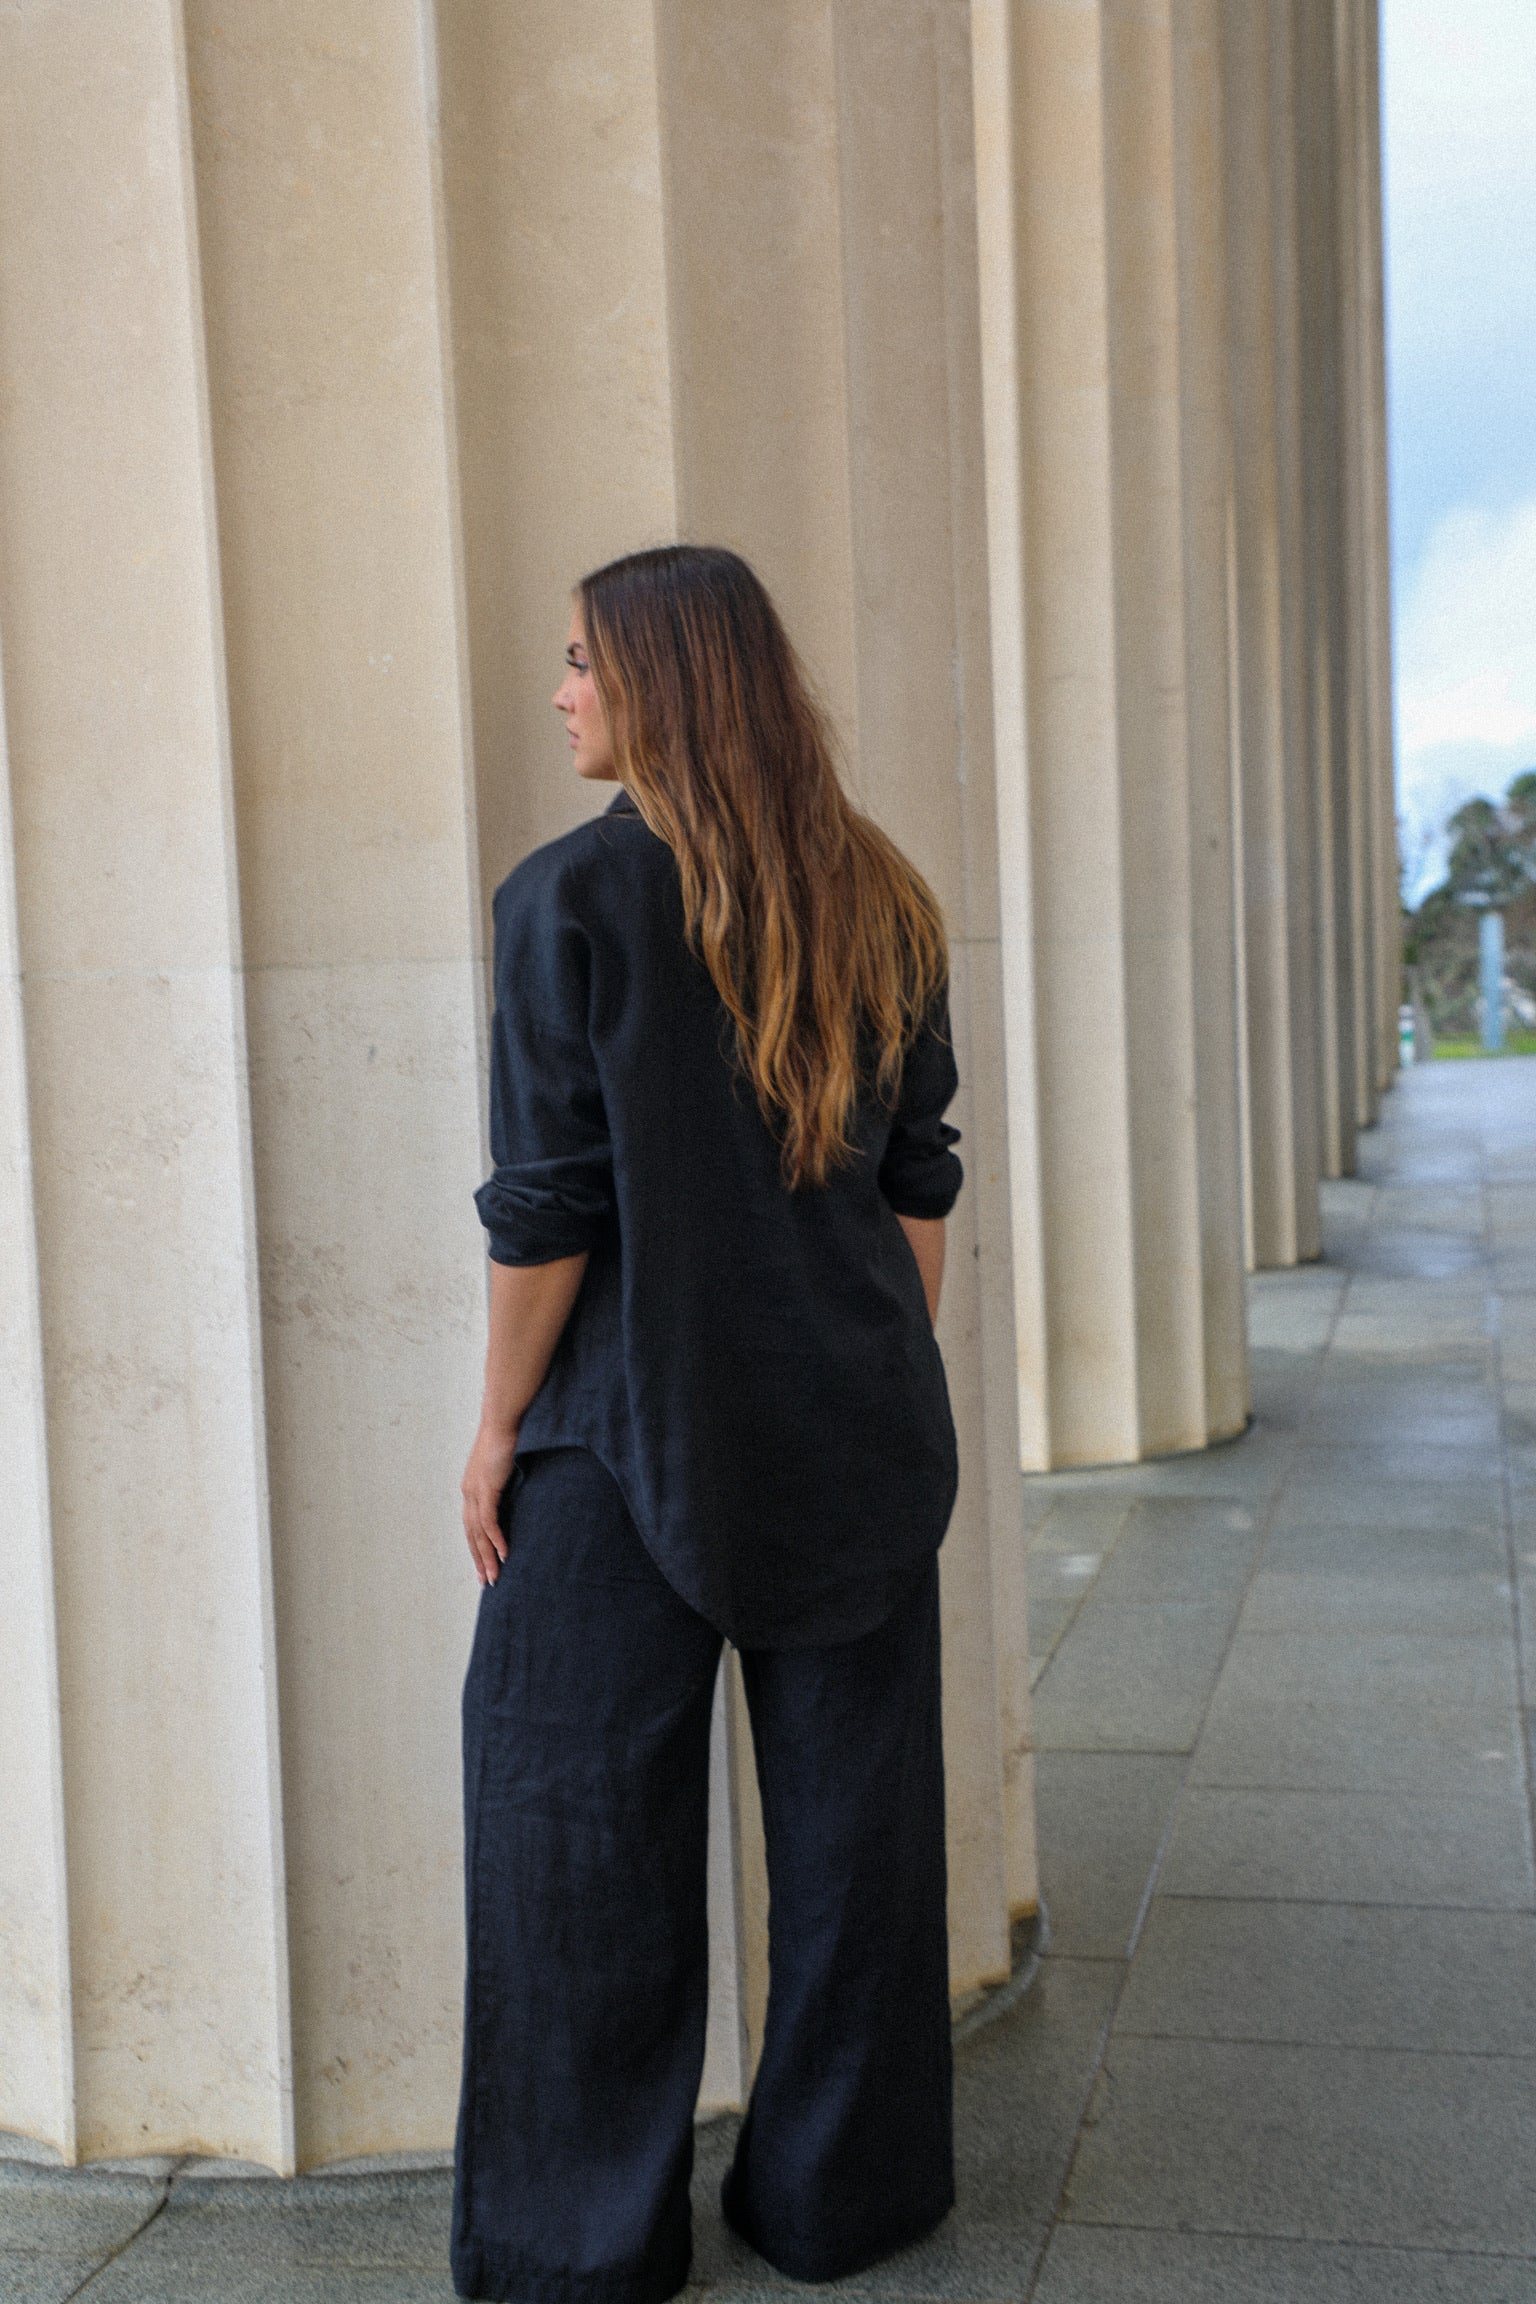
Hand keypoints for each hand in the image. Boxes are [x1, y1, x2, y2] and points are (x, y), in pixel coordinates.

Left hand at [462, 1423, 517, 1585]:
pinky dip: (495, 1540)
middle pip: (471, 1534)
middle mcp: (469, 1493)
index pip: (472, 1525)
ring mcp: (475, 1492)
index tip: (485, 1564)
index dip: (478, 1546)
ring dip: (486, 1557)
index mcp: (472, 1488)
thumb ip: (507, 1480)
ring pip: (478, 1534)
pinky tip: (504, 1554)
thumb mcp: (506, 1464)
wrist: (503, 1420)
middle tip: (487, 1581)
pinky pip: (489, 1522)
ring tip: (495, 1576)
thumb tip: (519, 1488)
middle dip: (479, 1559)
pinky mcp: (485, 1489)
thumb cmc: (508, 1437)